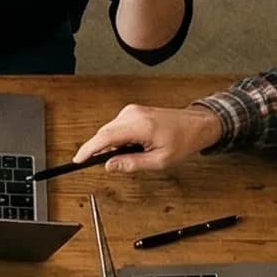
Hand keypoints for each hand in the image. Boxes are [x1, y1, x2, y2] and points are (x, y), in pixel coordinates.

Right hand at [72, 103, 219, 173]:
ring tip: (133, 154)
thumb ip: (132, 164)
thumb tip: (110, 166)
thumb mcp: (159, 160)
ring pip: (109, 131)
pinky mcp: (133, 111)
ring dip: (112, 145)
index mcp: (139, 126)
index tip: (78, 160)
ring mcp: (132, 111)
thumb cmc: (184, 140)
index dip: (88, 150)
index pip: (104, 138)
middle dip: (101, 150)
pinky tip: (132, 146)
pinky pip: (116, 127)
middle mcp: (133, 114)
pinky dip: (118, 139)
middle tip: (113, 164)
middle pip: (104, 134)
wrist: (198, 124)